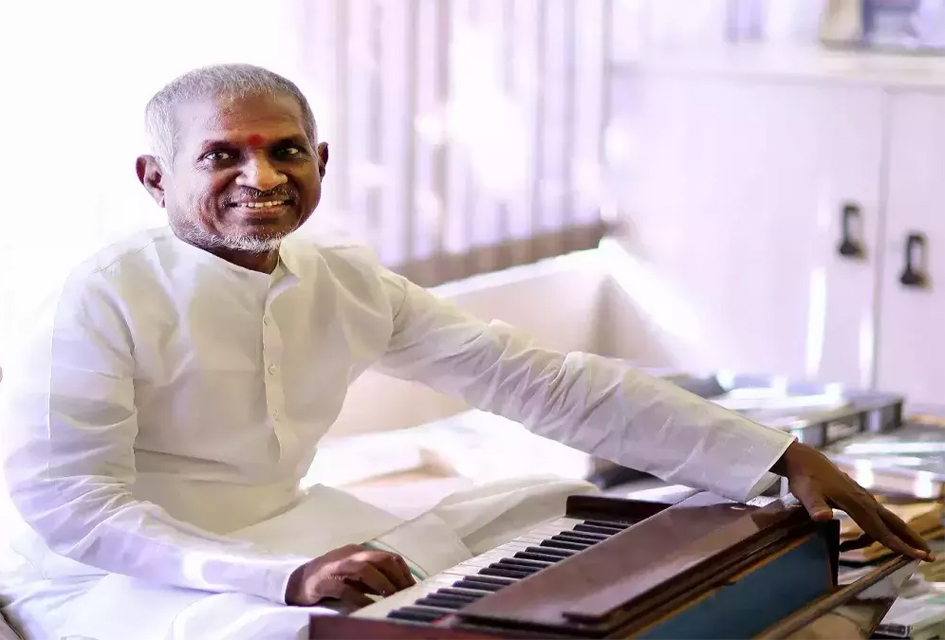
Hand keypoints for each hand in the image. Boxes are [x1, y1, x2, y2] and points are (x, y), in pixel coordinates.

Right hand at [285, 544, 415, 606]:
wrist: (299, 581)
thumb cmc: (332, 578)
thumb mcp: (356, 575)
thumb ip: (374, 578)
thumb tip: (400, 588)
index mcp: (361, 551)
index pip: (389, 557)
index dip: (404, 572)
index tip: (414, 588)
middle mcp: (351, 554)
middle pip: (380, 559)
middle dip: (396, 577)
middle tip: (405, 595)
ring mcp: (337, 566)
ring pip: (364, 569)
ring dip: (381, 584)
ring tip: (391, 597)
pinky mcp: (325, 581)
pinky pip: (345, 588)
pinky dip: (359, 597)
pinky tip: (368, 606)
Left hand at [774, 442, 934, 561]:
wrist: (805, 460)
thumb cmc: (805, 478)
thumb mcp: (806, 494)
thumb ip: (814, 507)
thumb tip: (823, 517)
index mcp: (857, 504)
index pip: (881, 530)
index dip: (899, 545)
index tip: (918, 556)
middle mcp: (865, 501)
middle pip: (894, 524)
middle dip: (911, 541)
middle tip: (929, 556)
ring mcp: (862, 498)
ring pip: (885, 522)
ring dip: (893, 538)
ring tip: (897, 555)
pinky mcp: (856, 497)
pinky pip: (871, 519)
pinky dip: (870, 533)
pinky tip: (848, 544)